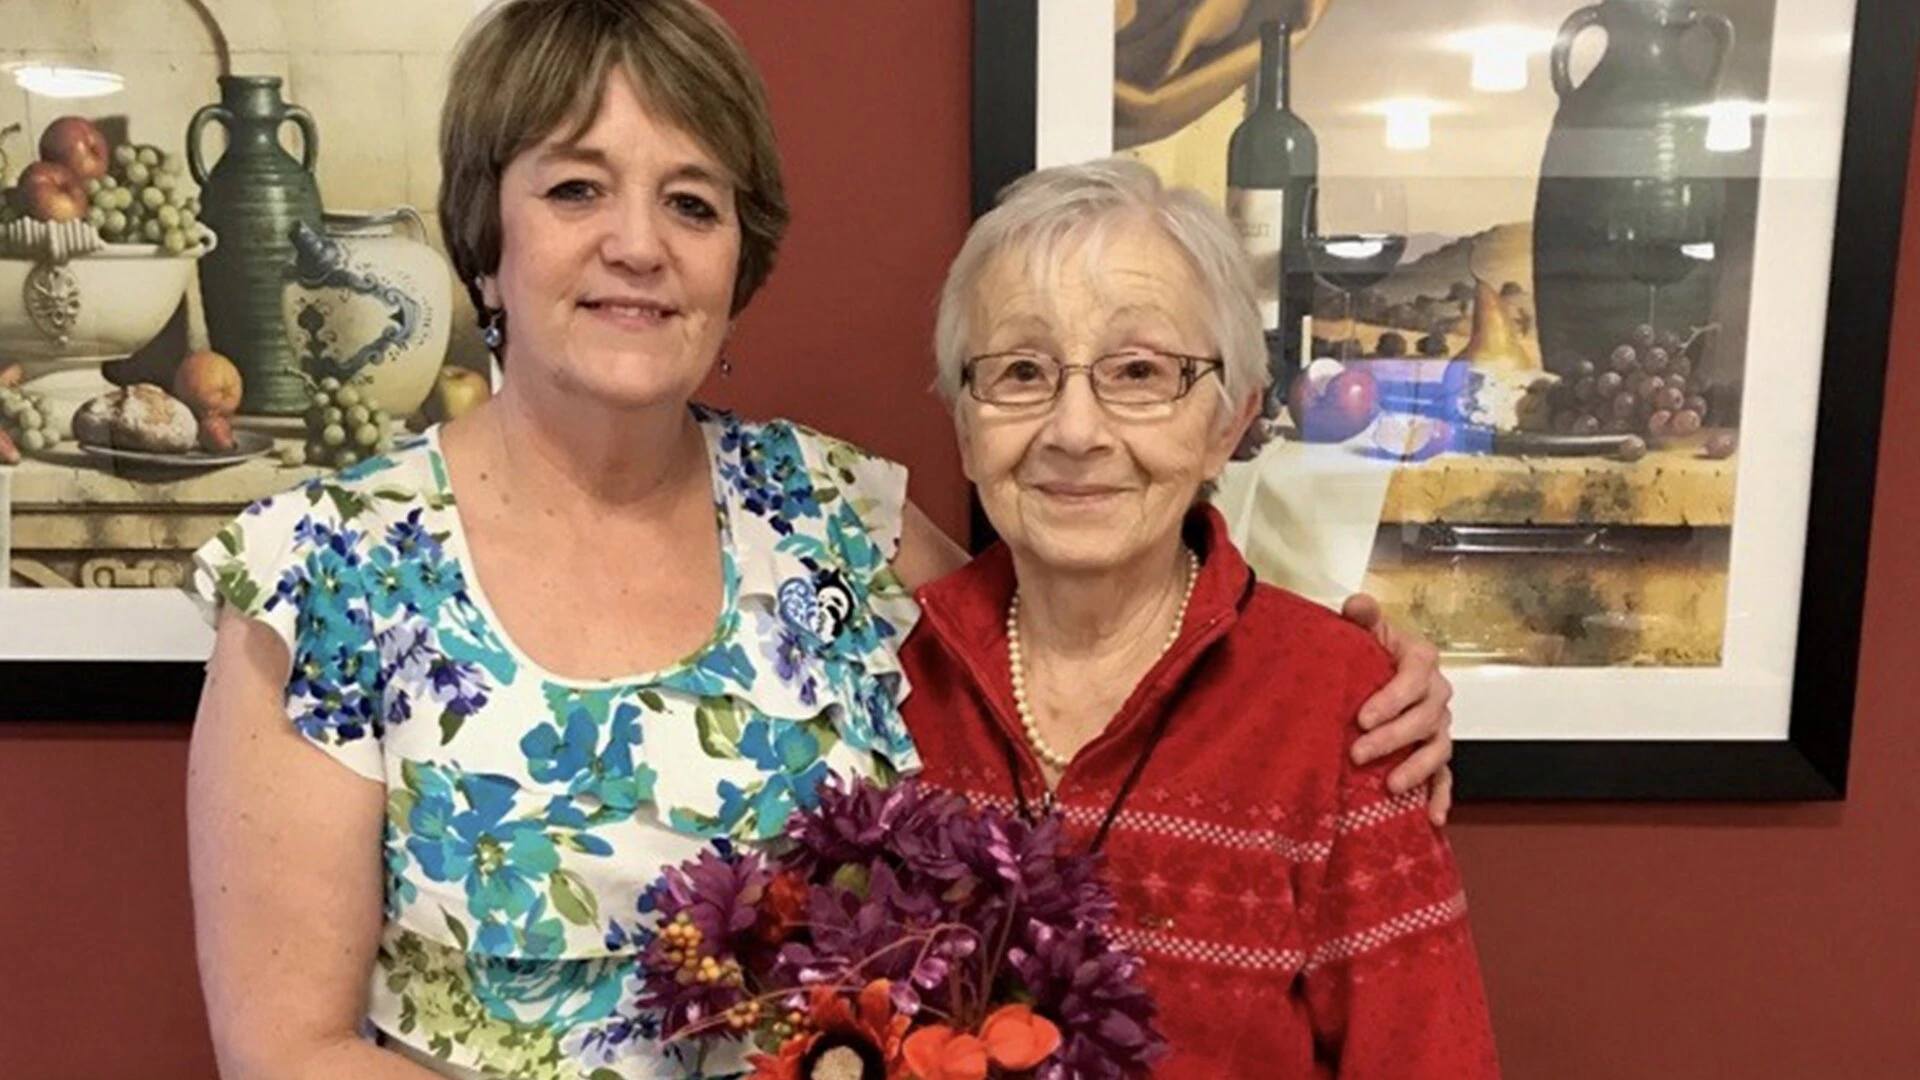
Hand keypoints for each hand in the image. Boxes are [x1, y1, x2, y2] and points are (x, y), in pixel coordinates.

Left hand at [1340, 593, 1454, 825]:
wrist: (1377, 671)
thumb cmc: (1370, 651)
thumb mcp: (1365, 629)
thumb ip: (1362, 616)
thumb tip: (1357, 605)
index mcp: (1421, 661)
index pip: (1413, 679)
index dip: (1391, 699)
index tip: (1363, 717)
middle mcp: (1437, 694)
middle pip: (1424, 718)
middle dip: (1393, 738)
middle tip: (1358, 753)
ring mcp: (1440, 726)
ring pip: (1438, 749)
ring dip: (1417, 769)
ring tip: (1391, 784)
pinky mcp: (1436, 752)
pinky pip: (1446, 777)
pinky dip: (1442, 796)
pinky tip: (1432, 816)